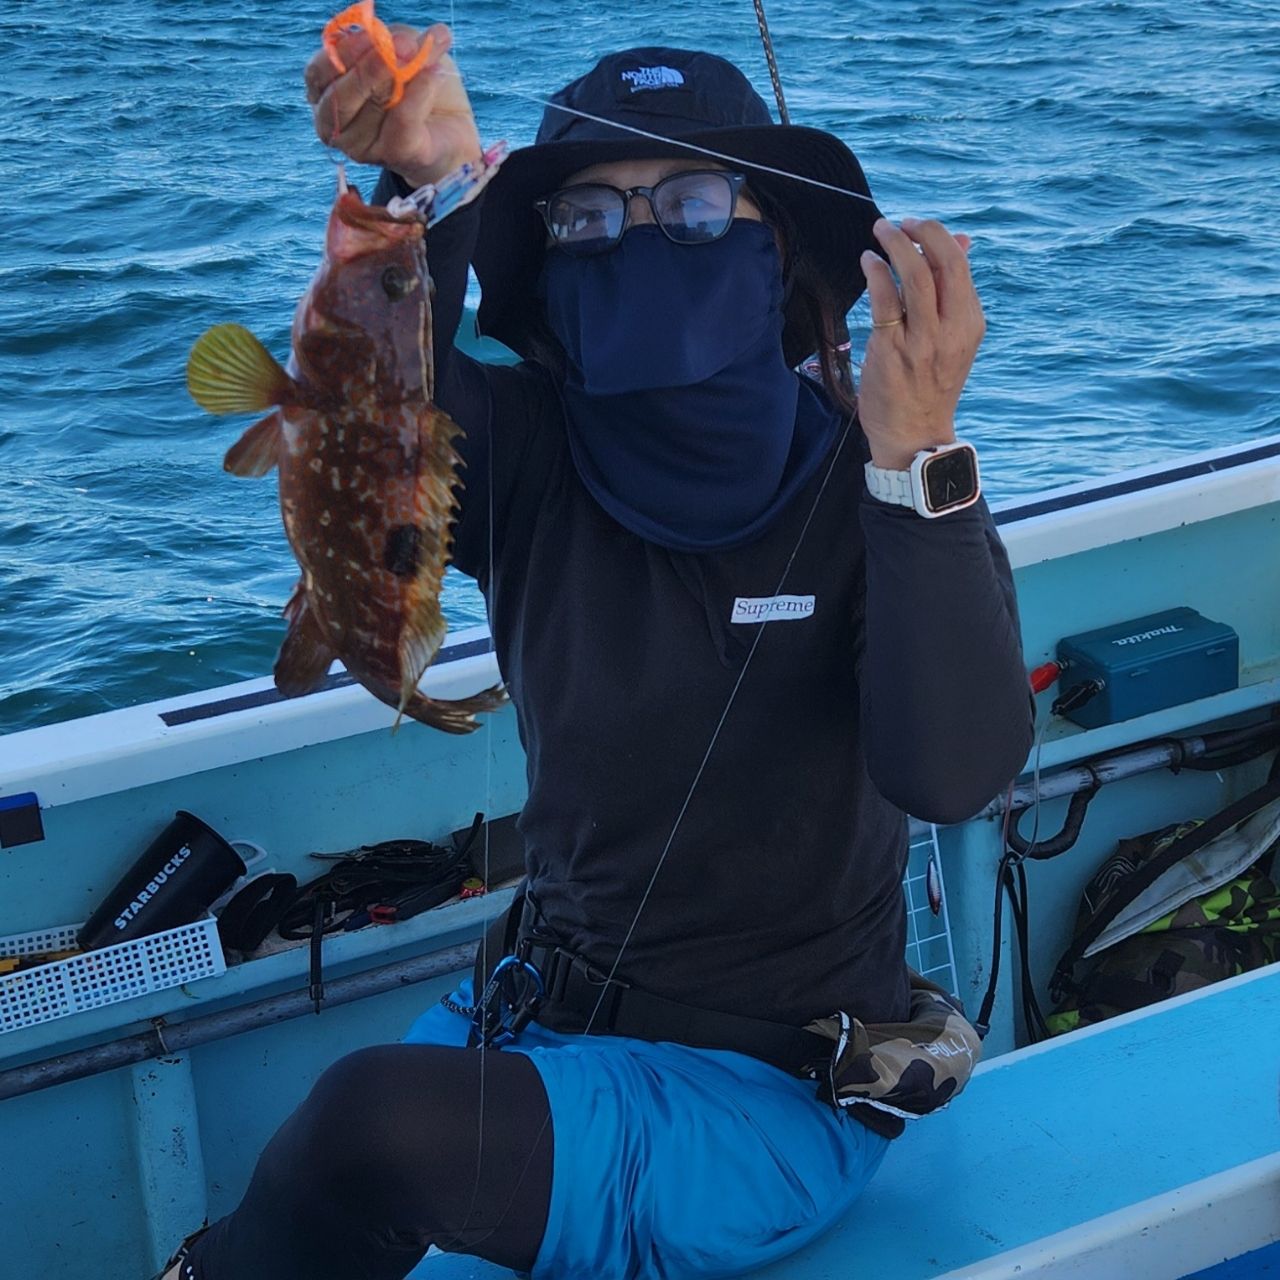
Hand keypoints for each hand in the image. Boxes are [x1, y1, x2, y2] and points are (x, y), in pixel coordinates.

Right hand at [304, 22, 481, 188]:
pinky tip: (434, 74)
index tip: (371, 34)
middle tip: (402, 45)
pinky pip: (403, 124)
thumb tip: (405, 40)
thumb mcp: (399, 52)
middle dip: (369, 67)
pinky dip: (419, 95)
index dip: (342, 52)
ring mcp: (364, 147)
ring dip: (399, 76)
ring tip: (422, 56)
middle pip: (338, 98)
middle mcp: (337, 125)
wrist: (450, 125)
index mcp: (325, 93)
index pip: (317, 74)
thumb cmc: (414, 84)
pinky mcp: (396, 156)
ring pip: (372, 108)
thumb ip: (392, 42)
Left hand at [856, 217, 983, 470]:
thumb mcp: (953, 337)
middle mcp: (951, 330)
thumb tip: (962, 241)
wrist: (914, 435)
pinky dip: (876, 272)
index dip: (938, 237)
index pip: (959, 265)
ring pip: (914, 276)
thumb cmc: (930, 384)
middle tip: (899, 223)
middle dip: (920, 233)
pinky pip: (885, 300)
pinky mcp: (892, 351)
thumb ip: (954, 291)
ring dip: (895, 245)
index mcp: (970, 323)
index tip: (918, 226)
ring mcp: (922, 341)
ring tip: (881, 231)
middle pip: (943, 263)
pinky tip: (869, 262)